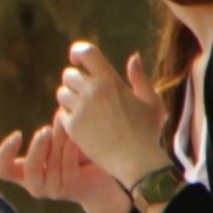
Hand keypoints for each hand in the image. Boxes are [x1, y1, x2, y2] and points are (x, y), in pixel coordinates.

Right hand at [0, 122, 122, 212]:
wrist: (101, 178)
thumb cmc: (75, 156)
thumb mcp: (58, 143)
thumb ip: (54, 133)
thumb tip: (60, 110)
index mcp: (24, 173)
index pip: (1, 170)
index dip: (4, 153)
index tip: (18, 134)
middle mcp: (35, 184)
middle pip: (29, 168)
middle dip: (38, 147)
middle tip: (46, 129)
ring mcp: (52, 190)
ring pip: (51, 166)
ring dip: (58, 143)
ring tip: (66, 126)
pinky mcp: (71, 189)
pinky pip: (67, 168)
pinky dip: (69, 151)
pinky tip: (75, 139)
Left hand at [53, 34, 172, 190]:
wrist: (136, 160)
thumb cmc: (147, 131)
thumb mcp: (151, 102)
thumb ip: (140, 78)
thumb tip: (133, 57)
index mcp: (110, 80)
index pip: (86, 52)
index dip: (78, 52)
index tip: (76, 59)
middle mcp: (92, 91)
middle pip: (69, 75)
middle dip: (75, 81)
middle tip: (84, 92)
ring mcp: (80, 109)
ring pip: (61, 94)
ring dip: (70, 99)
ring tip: (84, 109)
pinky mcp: (72, 127)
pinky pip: (61, 114)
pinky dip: (68, 117)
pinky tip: (82, 124)